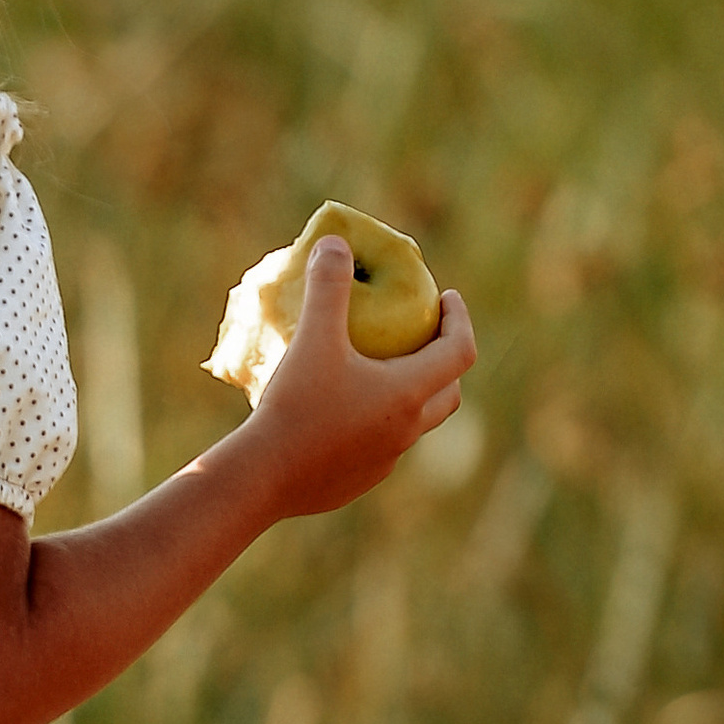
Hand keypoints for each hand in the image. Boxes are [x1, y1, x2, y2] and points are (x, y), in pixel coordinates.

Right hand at [242, 229, 476, 517]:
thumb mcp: (312, 339)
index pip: (460, 351)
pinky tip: (344, 411)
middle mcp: (407, 430)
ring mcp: (386, 460)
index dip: (460, 319)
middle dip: (445, 360)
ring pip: (415, 423)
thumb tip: (336, 242)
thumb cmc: (296, 406)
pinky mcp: (360, 481)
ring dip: (412, 394)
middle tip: (424, 336)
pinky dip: (377, 422)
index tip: (447, 298)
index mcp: (409, 393)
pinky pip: (381, 446)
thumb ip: (328, 286)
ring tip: (382, 371)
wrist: (264, 477)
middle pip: (449, 393)